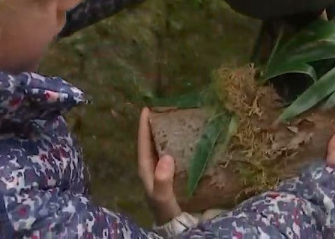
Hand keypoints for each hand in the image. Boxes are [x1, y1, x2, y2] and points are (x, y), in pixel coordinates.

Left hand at [138, 108, 181, 223]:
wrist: (177, 226)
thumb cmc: (168, 211)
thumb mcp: (163, 197)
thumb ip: (162, 180)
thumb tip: (166, 156)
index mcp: (147, 170)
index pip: (143, 144)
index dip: (144, 127)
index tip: (146, 108)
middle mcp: (154, 169)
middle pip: (153, 143)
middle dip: (157, 126)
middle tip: (165, 109)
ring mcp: (165, 172)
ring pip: (165, 147)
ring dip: (169, 134)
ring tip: (178, 119)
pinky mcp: (177, 175)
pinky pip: (177, 155)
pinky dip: (181, 145)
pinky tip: (191, 139)